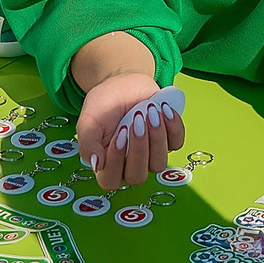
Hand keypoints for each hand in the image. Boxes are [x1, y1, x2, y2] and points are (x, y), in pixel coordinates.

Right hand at [76, 71, 180, 189]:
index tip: (119, 134)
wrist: (123, 83)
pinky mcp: (168, 141)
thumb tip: (95, 164)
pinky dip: (172, 125)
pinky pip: (176, 143)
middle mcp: (129, 163)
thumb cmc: (104, 103)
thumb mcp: (88, 119)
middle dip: (139, 148)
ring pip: (159, 163)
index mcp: (106, 163)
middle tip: (136, 121)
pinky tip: (162, 108)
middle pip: (137, 176)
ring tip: (149, 111)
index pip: (110, 180)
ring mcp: (150, 155)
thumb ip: (87, 143)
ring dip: (156, 137)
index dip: (115, 162)